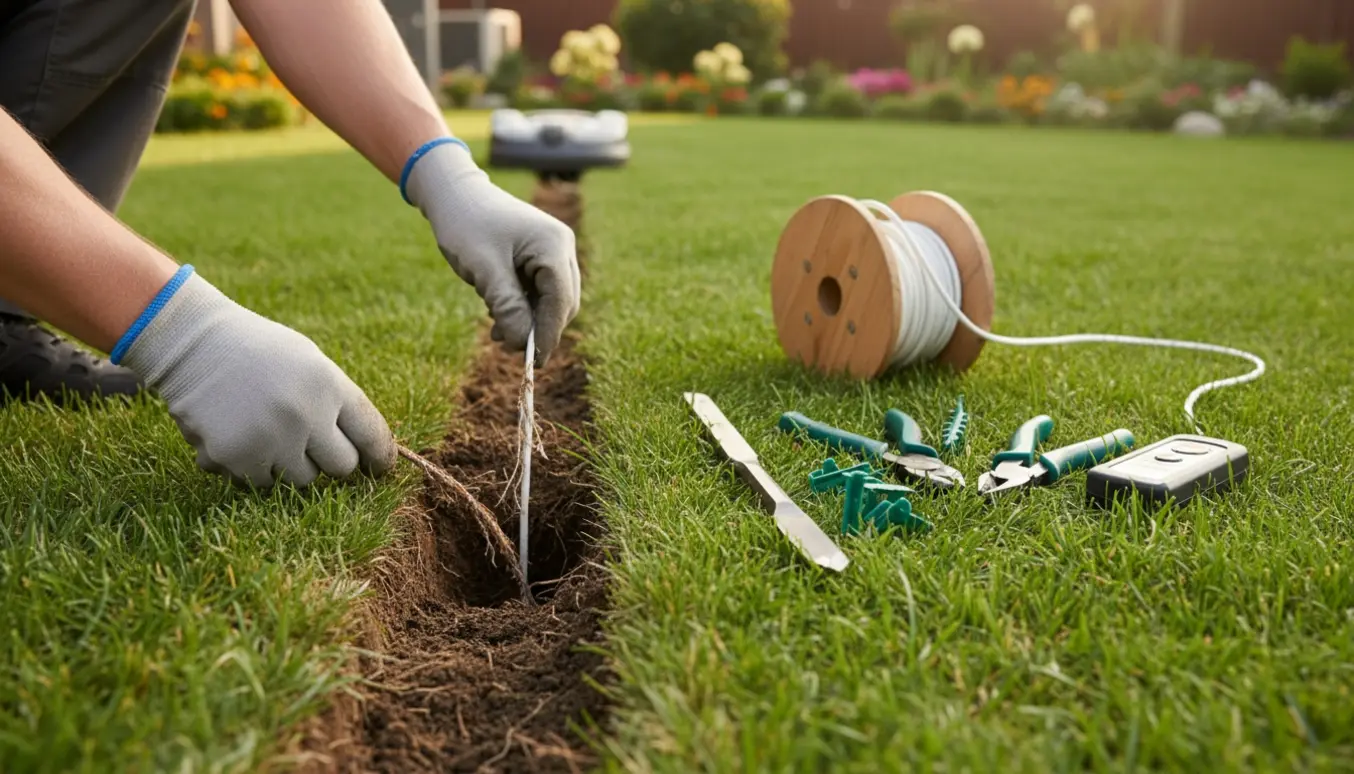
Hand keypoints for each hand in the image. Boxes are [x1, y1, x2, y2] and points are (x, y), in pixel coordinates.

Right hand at [121, 270, 395, 487]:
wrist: (191, 343)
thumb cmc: (258, 352)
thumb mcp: (310, 363)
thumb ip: (337, 404)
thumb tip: (366, 453)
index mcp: (329, 386)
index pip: (372, 435)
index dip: (380, 456)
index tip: (380, 469)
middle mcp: (305, 415)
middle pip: (342, 467)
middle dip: (330, 460)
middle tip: (312, 445)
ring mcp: (270, 440)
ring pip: (301, 480)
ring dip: (288, 464)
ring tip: (266, 430)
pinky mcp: (236, 458)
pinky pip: (258, 482)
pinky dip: (248, 466)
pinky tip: (236, 433)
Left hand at [404, 141, 579, 365]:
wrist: (453, 193)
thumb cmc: (465, 224)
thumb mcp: (484, 269)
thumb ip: (507, 306)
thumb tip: (525, 344)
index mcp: (553, 245)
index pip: (561, 300)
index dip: (549, 334)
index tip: (534, 363)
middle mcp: (561, 247)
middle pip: (563, 303)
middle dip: (539, 329)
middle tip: (508, 347)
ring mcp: (553, 250)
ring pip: (553, 300)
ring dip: (530, 321)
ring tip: (497, 333)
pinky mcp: (541, 256)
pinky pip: (541, 292)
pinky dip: (524, 309)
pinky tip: (499, 316)